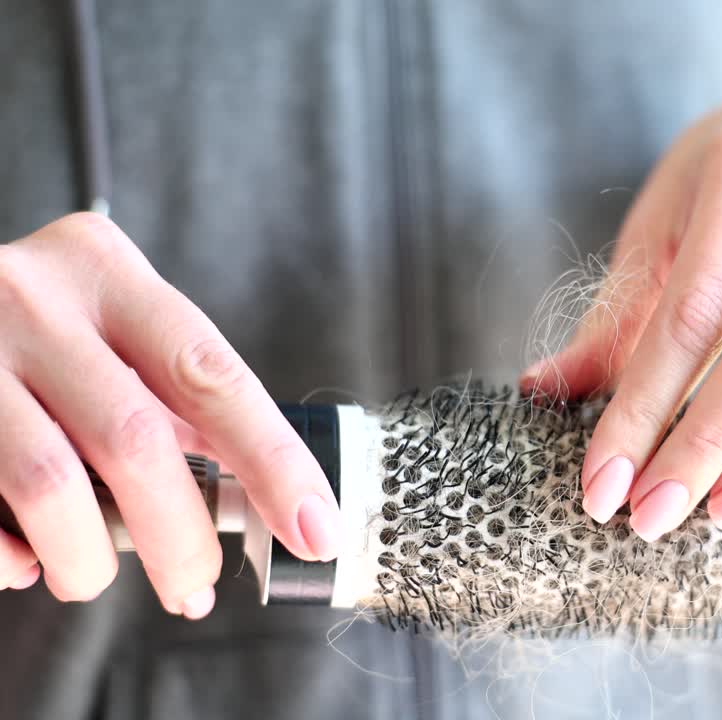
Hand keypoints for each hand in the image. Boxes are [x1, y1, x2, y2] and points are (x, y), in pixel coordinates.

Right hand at [0, 213, 339, 615]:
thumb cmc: (33, 330)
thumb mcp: (106, 328)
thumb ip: (170, 394)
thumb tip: (259, 497)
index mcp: (106, 270)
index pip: (213, 377)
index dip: (273, 464)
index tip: (316, 531)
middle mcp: (34, 297)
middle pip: (135, 440)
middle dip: (180, 538)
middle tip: (193, 587)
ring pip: (50, 485)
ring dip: (89, 560)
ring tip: (93, 578)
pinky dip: (8, 558)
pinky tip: (25, 562)